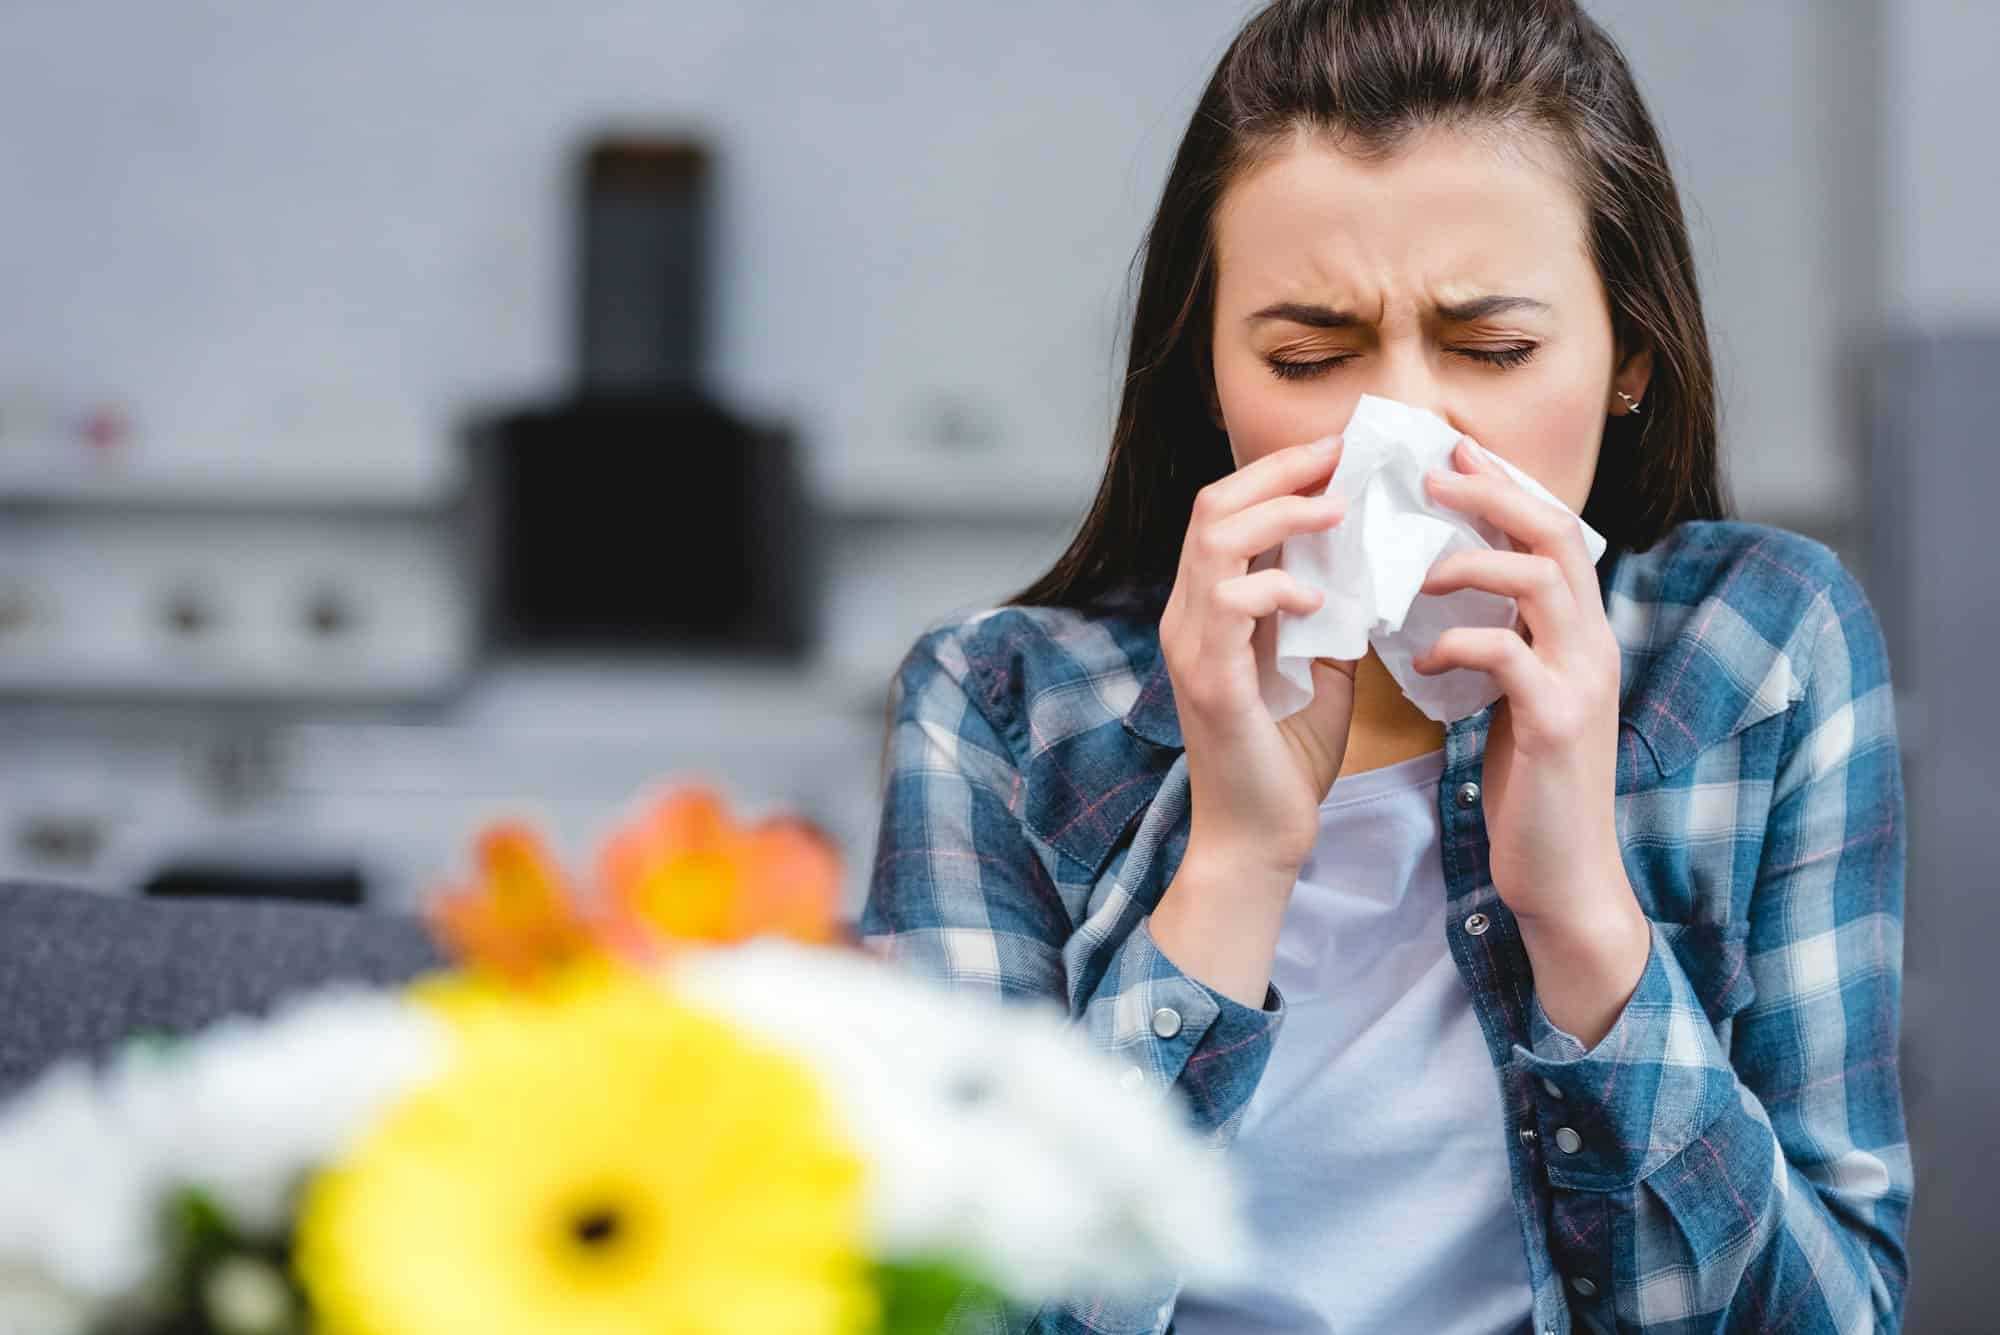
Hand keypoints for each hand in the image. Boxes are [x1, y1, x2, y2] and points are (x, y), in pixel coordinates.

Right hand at [1159, 436, 1360, 881]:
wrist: (1260, 840)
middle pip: (1211, 507)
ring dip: (1279, 515)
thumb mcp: (1320, 668)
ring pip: (1214, 543)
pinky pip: (1231, 606)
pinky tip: (1318, 599)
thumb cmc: (1288, 758)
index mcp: (1210, 610)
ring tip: (1335, 509)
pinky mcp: (1208, 682)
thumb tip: (1371, 564)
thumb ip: (1329, 616)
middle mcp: (1188, 618)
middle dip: (1279, 472)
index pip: (1227, 512)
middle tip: (1341, 457)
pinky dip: (1276, 588)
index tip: (1340, 452)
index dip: (1279, 474)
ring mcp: (1191, 647)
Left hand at [1413, 437, 1634, 932]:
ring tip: (1414, 571)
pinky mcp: (1557, 724)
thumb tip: (1448, 594)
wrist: (1565, 878)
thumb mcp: (1519, 700)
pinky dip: (1457, 642)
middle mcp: (1591, 644)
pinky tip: (1420, 658)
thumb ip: (1502, 644)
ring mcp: (1581, 681)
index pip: (1553, 532)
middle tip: (1430, 471)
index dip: (1505, 485)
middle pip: (1555, 534)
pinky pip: (1508, 654)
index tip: (1452, 452)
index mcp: (1579, 635)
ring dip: (1469, 559)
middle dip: (1491, 492)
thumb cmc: (1532, 788)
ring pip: (1540, 579)